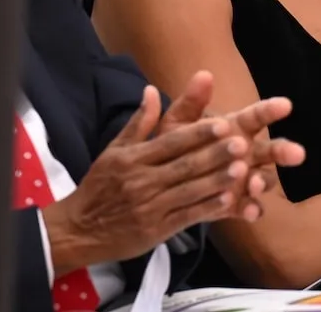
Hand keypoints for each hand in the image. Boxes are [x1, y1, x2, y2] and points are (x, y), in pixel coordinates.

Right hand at [43, 79, 299, 274]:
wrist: (77, 230)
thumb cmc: (100, 186)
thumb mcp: (113, 151)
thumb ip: (139, 122)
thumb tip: (151, 89)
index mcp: (133, 159)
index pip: (170, 143)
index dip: (198, 134)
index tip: (224, 123)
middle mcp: (142, 181)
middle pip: (184, 166)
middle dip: (214, 155)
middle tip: (242, 143)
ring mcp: (150, 207)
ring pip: (189, 191)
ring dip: (216, 181)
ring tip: (242, 170)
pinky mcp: (156, 230)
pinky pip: (186, 217)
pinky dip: (207, 209)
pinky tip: (228, 200)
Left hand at [155, 71, 305, 221]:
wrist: (162, 183)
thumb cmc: (174, 147)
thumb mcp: (178, 123)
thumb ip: (191, 102)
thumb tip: (203, 74)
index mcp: (237, 129)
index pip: (257, 116)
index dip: (271, 110)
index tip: (285, 105)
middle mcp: (248, 153)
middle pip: (271, 150)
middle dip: (284, 151)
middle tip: (297, 154)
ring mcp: (245, 179)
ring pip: (264, 179)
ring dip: (262, 181)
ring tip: (255, 183)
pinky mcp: (237, 203)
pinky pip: (249, 207)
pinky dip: (251, 208)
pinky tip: (250, 211)